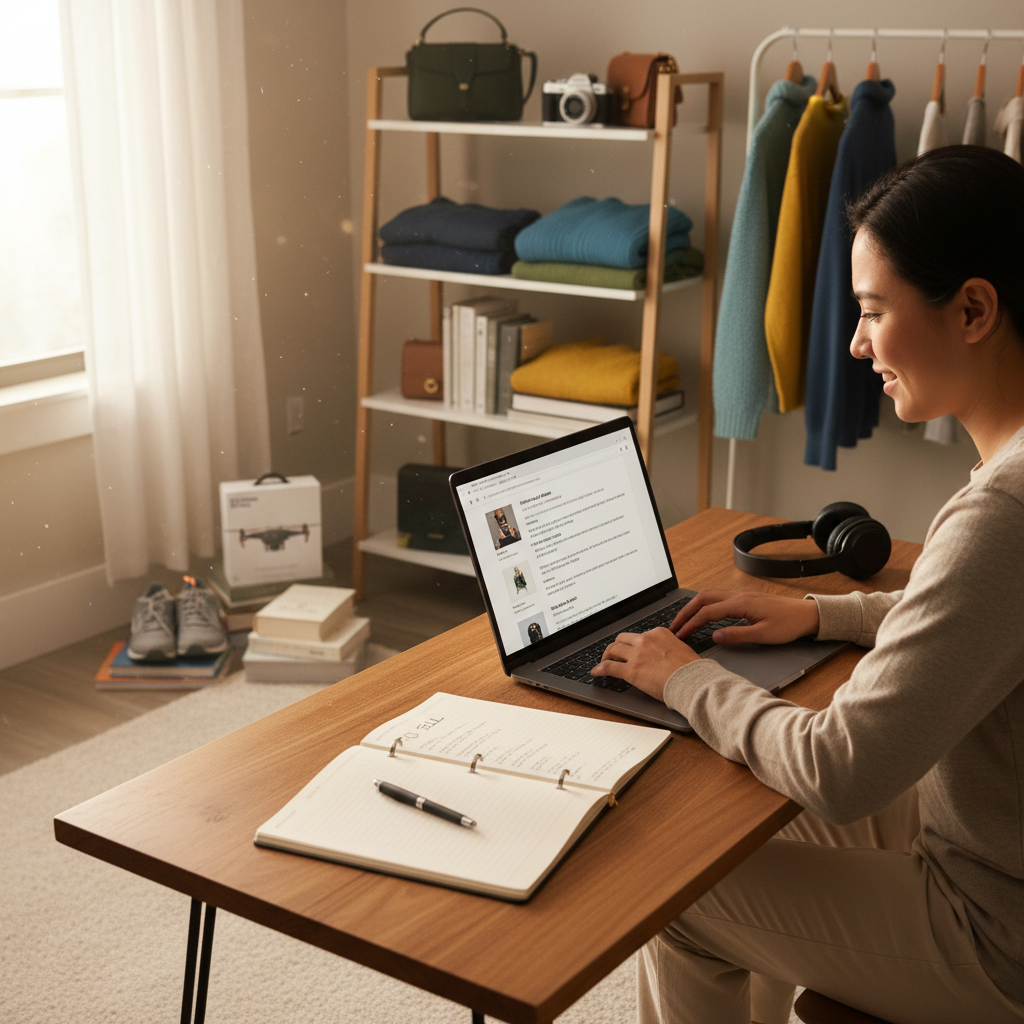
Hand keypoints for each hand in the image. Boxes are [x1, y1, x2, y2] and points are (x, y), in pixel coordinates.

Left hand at [590, 627, 699, 701]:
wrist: (693, 681)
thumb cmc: (692, 670)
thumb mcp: (680, 649)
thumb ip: (667, 648)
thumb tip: (662, 656)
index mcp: (658, 633)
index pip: (639, 636)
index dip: (632, 644)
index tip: (630, 650)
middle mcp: (645, 640)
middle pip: (622, 639)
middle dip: (616, 647)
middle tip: (613, 655)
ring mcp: (637, 655)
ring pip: (613, 650)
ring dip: (606, 656)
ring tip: (603, 663)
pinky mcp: (631, 670)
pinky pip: (609, 667)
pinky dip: (599, 669)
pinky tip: (596, 672)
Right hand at [671, 590, 819, 645]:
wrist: (807, 614)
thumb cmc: (789, 624)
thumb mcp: (763, 635)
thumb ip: (737, 635)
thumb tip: (715, 635)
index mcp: (741, 604)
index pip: (707, 612)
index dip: (691, 623)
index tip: (680, 635)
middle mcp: (738, 595)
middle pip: (702, 598)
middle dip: (685, 611)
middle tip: (674, 626)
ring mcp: (741, 595)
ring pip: (709, 595)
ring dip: (693, 606)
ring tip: (684, 620)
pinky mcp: (744, 598)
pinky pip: (717, 596)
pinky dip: (704, 604)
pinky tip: (703, 613)